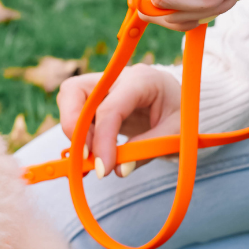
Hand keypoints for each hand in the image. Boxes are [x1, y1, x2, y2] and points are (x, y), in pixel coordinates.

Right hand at [58, 64, 181, 176]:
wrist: (179, 103)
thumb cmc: (180, 113)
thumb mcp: (174, 133)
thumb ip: (147, 150)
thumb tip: (119, 170)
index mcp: (141, 80)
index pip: (110, 108)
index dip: (102, 140)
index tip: (103, 169)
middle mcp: (116, 77)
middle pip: (74, 91)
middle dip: (72, 126)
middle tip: (85, 156)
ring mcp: (101, 85)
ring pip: (68, 99)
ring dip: (72, 131)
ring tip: (90, 155)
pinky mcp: (93, 98)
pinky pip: (73, 113)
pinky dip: (75, 135)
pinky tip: (88, 155)